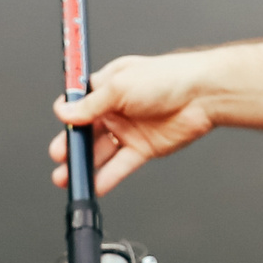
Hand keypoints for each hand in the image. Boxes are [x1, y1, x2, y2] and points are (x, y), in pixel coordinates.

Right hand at [50, 50, 223, 192]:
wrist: (202, 95)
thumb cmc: (167, 77)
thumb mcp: (120, 86)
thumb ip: (91, 104)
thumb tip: (64, 112)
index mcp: (107, 88)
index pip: (79, 104)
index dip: (68, 116)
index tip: (61, 127)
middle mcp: (116, 110)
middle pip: (86, 132)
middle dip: (71, 146)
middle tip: (60, 157)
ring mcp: (129, 130)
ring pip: (100, 152)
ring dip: (84, 165)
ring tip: (68, 177)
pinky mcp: (143, 148)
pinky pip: (120, 165)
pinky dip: (107, 177)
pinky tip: (95, 185)